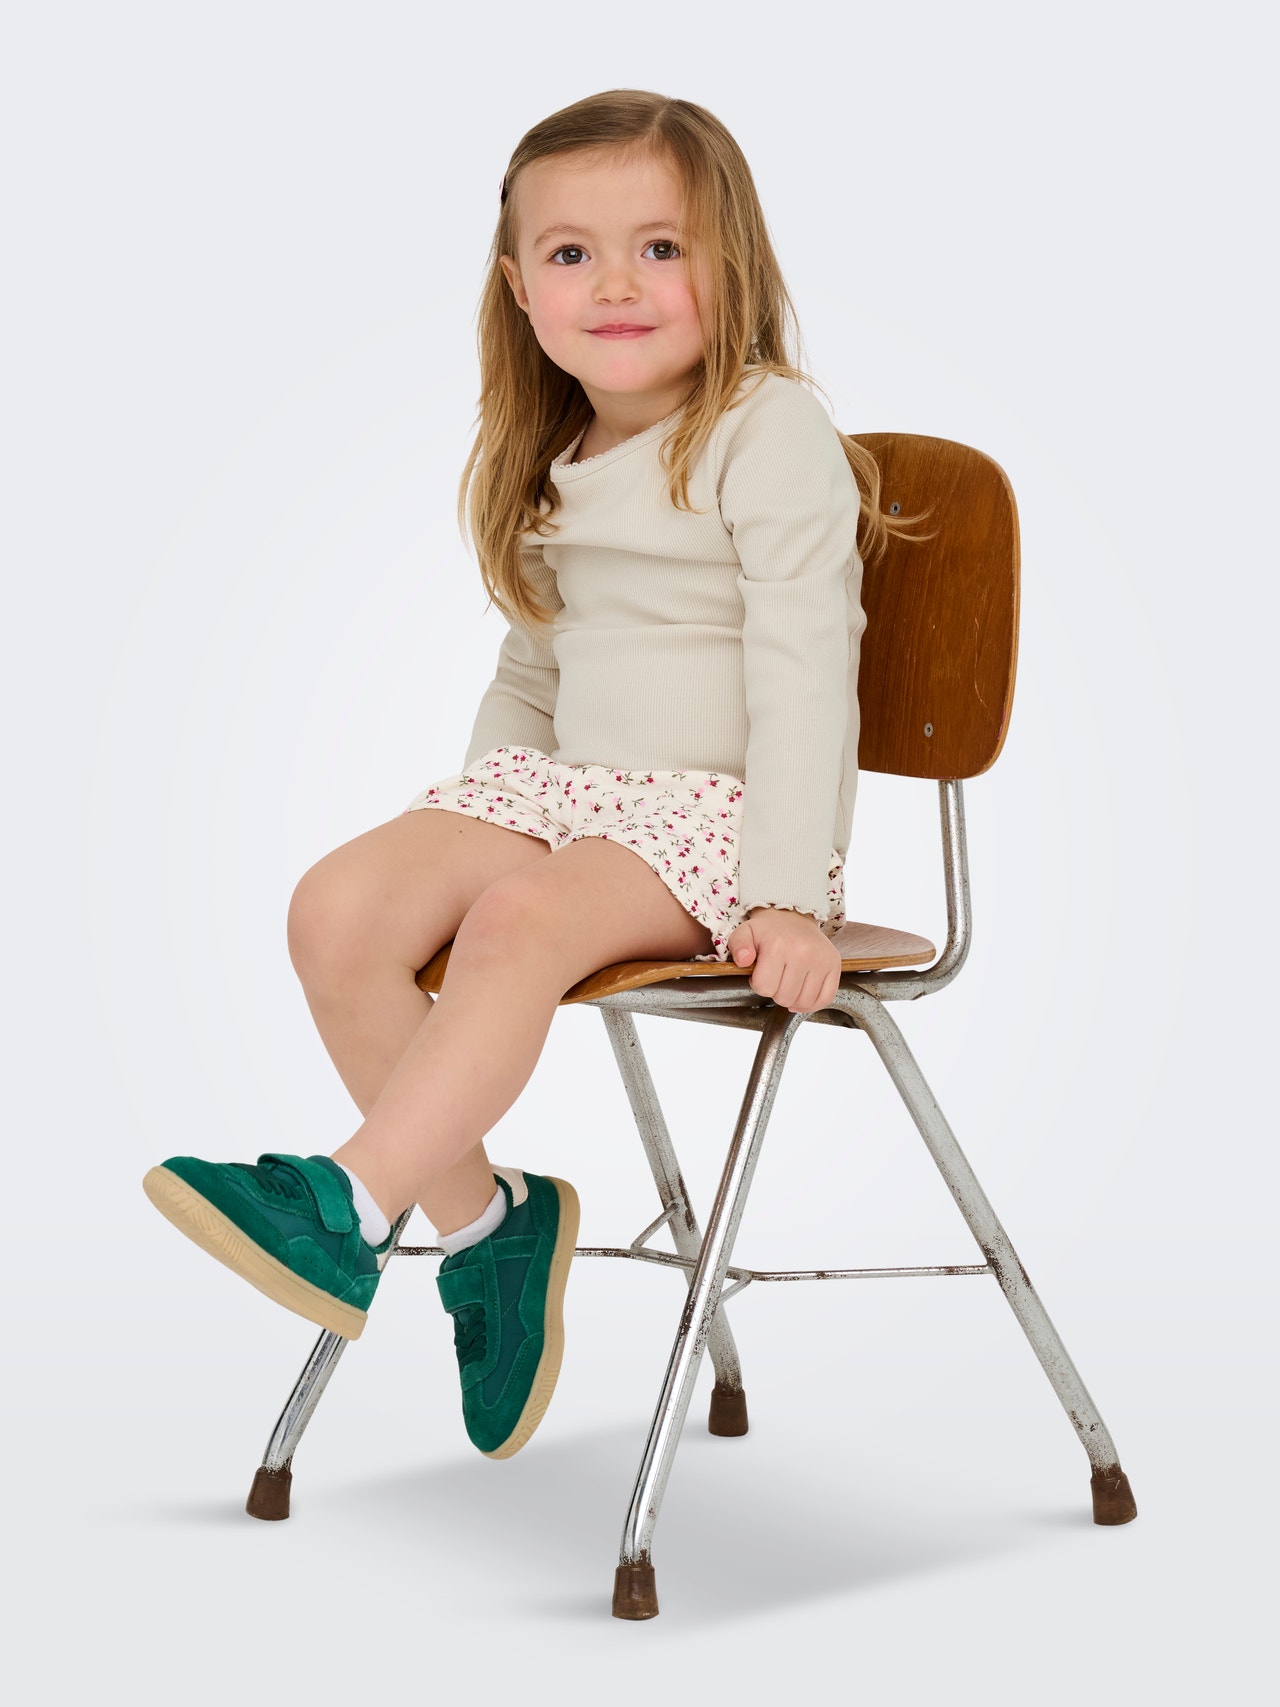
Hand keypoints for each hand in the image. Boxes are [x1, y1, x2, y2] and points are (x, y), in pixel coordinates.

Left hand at [724, 907, 841, 1013]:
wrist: (794, 917)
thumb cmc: (768, 931)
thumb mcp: (745, 933)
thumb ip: (737, 946)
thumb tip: (744, 961)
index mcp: (778, 946)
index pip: (764, 988)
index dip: (759, 984)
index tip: (762, 972)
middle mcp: (803, 953)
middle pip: (784, 998)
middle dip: (776, 992)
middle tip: (776, 976)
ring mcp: (822, 960)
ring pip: (804, 1002)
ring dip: (793, 998)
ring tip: (788, 983)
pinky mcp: (834, 965)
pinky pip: (826, 998)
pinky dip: (812, 1003)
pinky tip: (802, 994)